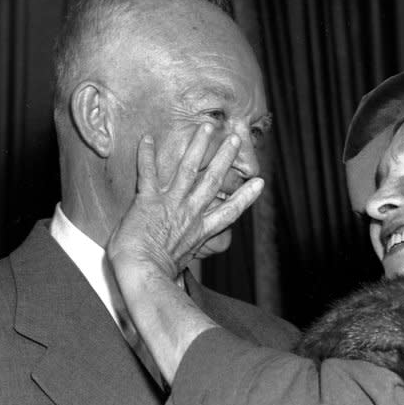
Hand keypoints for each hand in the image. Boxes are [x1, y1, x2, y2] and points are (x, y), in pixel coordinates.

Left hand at [107, 123, 263, 278]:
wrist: (144, 273)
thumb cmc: (157, 276)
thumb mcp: (178, 268)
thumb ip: (181, 262)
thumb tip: (180, 278)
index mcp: (200, 231)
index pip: (230, 211)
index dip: (246, 196)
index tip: (259, 183)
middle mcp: (189, 213)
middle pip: (212, 181)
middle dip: (225, 158)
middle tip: (235, 139)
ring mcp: (170, 204)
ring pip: (188, 169)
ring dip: (198, 146)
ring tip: (207, 126)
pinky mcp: (148, 201)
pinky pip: (148, 173)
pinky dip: (146, 155)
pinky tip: (147, 137)